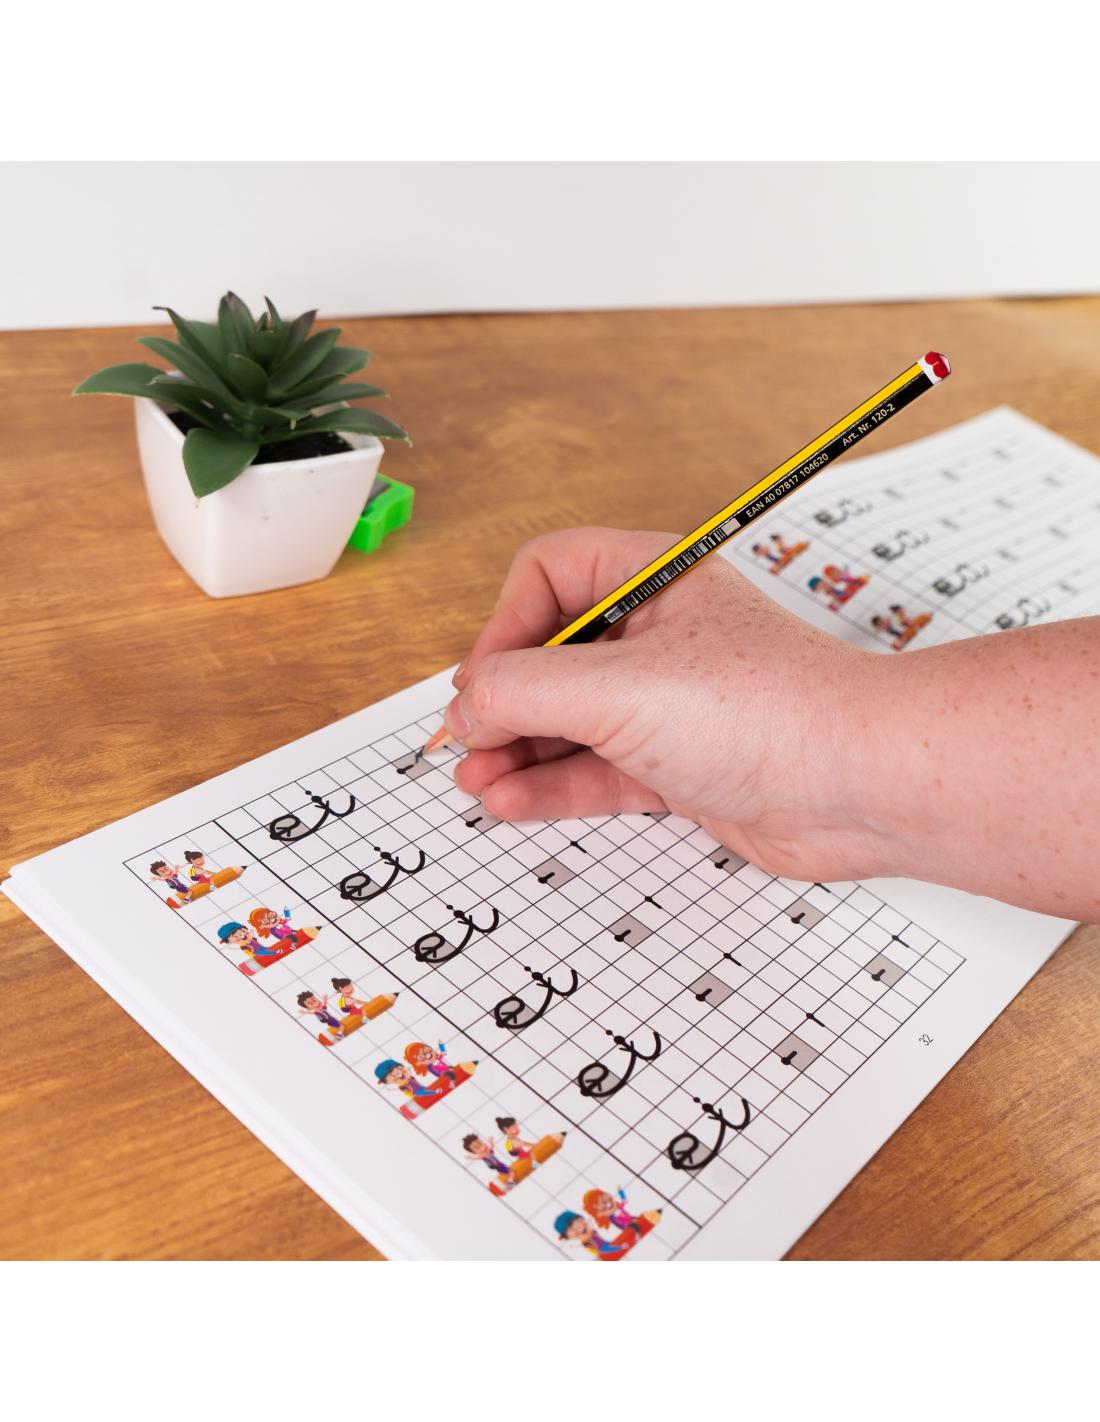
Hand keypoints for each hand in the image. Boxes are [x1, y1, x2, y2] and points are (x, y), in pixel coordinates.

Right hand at [445, 528, 886, 881]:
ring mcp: (669, 703)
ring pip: (570, 719)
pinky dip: (552, 784)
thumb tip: (463, 706)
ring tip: (473, 781)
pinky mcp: (680, 765)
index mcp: (654, 579)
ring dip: (517, 750)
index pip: (549, 575)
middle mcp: (660, 635)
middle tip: (464, 742)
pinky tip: (510, 801)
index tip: (481, 681)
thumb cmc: (769, 712)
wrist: (862, 787)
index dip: (504, 625)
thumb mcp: (620, 689)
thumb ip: (525, 691)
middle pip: (551, 654)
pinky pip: (598, 768)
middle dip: (501, 700)